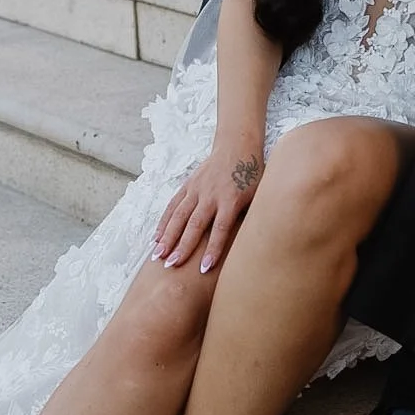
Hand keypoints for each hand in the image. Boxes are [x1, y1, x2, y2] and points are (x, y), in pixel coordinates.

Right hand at [152, 140, 264, 273]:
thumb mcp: (258, 195)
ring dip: (168, 236)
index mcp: (231, 199)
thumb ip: (252, 217)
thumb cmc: (252, 176)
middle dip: (183, 246)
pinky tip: (156, 238)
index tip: (204, 268)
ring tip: (158, 255)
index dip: (213, 249)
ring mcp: (197, 189)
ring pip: (179, 216)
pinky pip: (173, 206)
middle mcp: (211, 195)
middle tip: (172, 266)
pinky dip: (164, 222)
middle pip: (195, 224)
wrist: (237, 147)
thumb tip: (254, 246)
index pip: (221, 228)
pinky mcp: (188, 185)